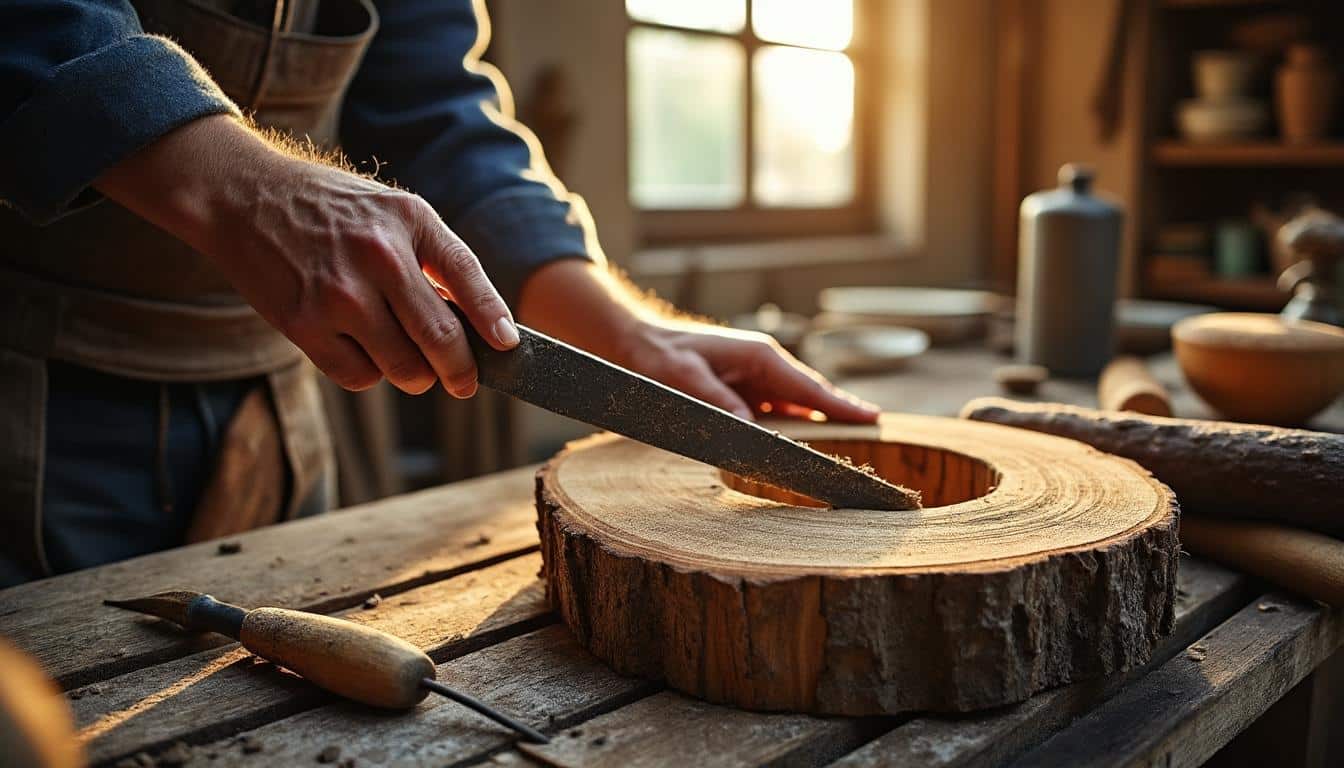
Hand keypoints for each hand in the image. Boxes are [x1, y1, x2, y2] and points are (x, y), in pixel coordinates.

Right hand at [97, 115, 517, 396]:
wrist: (244, 197)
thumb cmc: (333, 210)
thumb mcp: (394, 212)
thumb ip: (437, 259)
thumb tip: (482, 323)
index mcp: (408, 221)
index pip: (466, 274)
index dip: (493, 317)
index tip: (508, 347)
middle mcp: (377, 256)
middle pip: (440, 338)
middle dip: (460, 370)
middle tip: (464, 382)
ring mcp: (338, 295)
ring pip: (403, 367)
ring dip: (414, 375)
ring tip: (408, 358)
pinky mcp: (303, 325)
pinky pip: (359, 377)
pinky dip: (370, 374)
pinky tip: (362, 349)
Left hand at [617, 320, 878, 421]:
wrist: (637, 343)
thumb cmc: (659, 356)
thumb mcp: (683, 377)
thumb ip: (715, 400)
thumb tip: (747, 427)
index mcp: (759, 357)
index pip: (809, 386)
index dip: (841, 405)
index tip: (874, 418)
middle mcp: (764, 366)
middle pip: (811, 396)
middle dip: (842, 414)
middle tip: (879, 434)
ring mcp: (756, 379)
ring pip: (797, 406)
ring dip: (821, 423)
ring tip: (855, 444)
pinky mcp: (745, 392)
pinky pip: (778, 413)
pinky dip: (796, 427)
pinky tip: (809, 445)